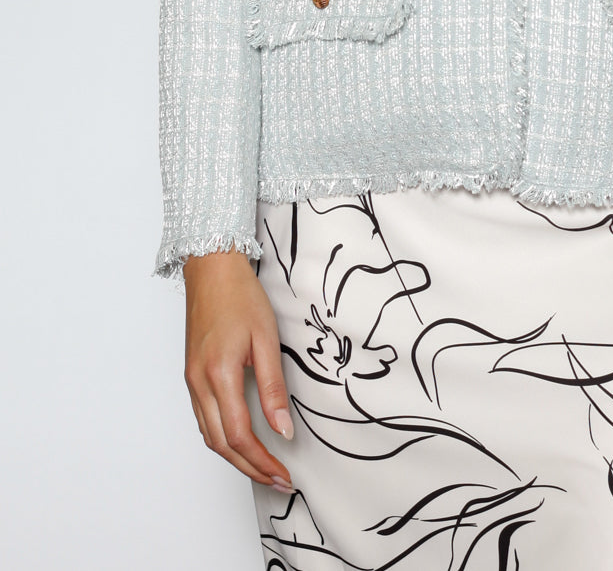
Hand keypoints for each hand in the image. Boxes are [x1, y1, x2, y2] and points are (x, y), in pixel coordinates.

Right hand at [183, 249, 293, 489]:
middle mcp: (199, 383)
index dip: (261, 461)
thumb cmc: (240, 296)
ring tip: (263, 468)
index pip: (239, 435)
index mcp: (218, 374)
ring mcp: (191, 381)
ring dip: (235, 457)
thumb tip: (283, 430)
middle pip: (221, 444)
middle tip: (277, 481)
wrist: (211, 269)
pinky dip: (222, 438)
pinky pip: (203, 419)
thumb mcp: (266, 338)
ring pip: (209, 435)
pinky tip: (240, 440)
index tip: (283, 473)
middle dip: (249, 468)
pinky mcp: (191, 375)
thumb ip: (273, 387)